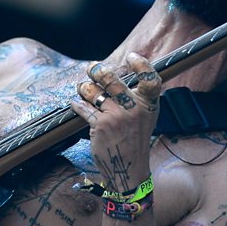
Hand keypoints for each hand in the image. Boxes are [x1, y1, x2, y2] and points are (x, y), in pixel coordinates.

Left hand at [69, 52, 161, 191]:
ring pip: (93, 91)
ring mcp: (117, 115)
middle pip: (112, 79)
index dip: (141, 64)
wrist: (128, 168)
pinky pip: (84, 107)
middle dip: (97, 70)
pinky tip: (76, 104)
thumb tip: (120, 73)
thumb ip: (138, 97)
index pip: (150, 78)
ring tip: (82, 87)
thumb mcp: (145, 117)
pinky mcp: (101, 125)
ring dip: (84, 87)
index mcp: (149, 104)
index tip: (131, 57)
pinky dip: (78, 105)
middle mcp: (134, 108)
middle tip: (92, 68)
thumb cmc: (135, 140)